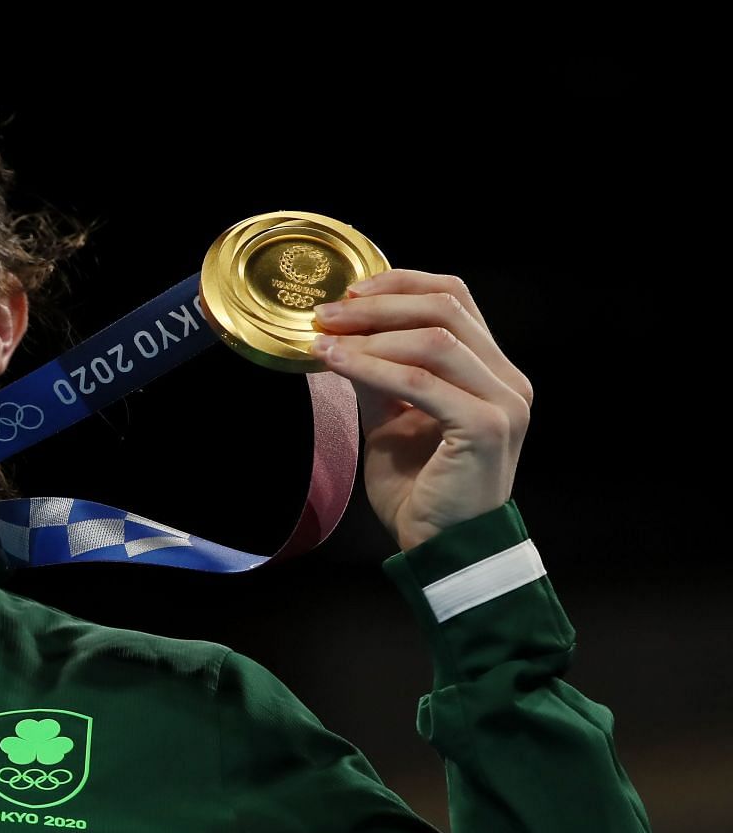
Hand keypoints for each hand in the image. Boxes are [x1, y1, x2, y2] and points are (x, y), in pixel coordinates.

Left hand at [311, 269, 533, 551]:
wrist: (441, 547)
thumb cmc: (421, 489)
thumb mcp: (392, 419)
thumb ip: (378, 376)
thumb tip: (341, 335)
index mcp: (492, 371)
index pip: (455, 299)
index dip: (401, 285)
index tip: (350, 293)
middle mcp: (508, 381)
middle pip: (446, 309)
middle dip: (378, 305)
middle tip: (326, 314)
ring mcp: (503, 403)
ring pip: (435, 341)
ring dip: (371, 334)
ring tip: (324, 339)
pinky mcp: (485, 428)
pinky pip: (421, 383)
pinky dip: (373, 368)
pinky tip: (336, 363)